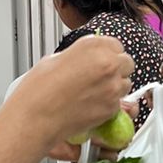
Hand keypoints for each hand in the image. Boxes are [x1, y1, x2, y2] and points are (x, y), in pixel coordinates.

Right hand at [15, 36, 132, 154]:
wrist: (36, 117)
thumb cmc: (39, 90)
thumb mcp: (56, 59)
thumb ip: (78, 55)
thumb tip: (85, 59)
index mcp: (93, 46)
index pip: (116, 45)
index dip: (109, 53)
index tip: (102, 60)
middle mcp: (107, 64)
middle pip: (126, 63)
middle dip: (116, 69)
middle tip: (100, 77)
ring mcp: (112, 87)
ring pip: (126, 84)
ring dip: (115, 87)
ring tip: (94, 92)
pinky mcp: (112, 108)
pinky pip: (119, 103)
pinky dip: (109, 104)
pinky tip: (91, 105)